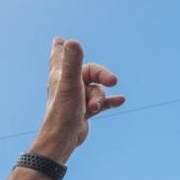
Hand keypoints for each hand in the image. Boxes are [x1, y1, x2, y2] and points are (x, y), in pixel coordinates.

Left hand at [35, 38, 124, 159]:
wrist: (64, 138)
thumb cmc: (63, 110)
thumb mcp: (70, 83)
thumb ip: (72, 62)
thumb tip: (71, 41)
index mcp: (60, 76)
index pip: (59, 57)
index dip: (60, 48)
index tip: (58, 40)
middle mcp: (67, 86)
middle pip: (90, 72)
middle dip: (102, 76)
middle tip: (113, 80)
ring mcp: (76, 99)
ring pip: (97, 89)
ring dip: (100, 97)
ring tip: (93, 107)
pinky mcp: (84, 111)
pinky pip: (103, 102)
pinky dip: (111, 101)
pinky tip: (121, 100)